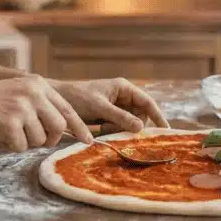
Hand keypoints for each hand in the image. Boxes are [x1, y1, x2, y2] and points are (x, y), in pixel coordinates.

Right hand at [0, 75, 92, 151]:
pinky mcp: (11, 122)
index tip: (88, 140)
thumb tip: (62, 128)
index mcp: (38, 84)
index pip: (67, 108)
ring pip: (40, 139)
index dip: (79, 126)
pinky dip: (10, 146)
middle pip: (59, 126)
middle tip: (35, 140)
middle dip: (50, 139)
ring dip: (25, 142)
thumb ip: (40, 105)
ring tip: (8, 131)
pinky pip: (20, 146)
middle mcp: (34, 93)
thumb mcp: (18, 93)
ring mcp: (23, 107)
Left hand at [52, 78, 169, 133]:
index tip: (165, 131)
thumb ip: (120, 116)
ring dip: (120, 129)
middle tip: (116, 131)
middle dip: (132, 125)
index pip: (147, 102)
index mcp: (123, 88)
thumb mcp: (99, 107)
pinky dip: (113, 131)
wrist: (55, 102)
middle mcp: (122, 96)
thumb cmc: (77, 98)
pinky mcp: (106, 116)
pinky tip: (101, 132)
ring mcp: (114, 106)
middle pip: (139, 115)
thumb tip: (140, 127)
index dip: (157, 116)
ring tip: (103, 129)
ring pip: (129, 122)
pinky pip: (118, 126)